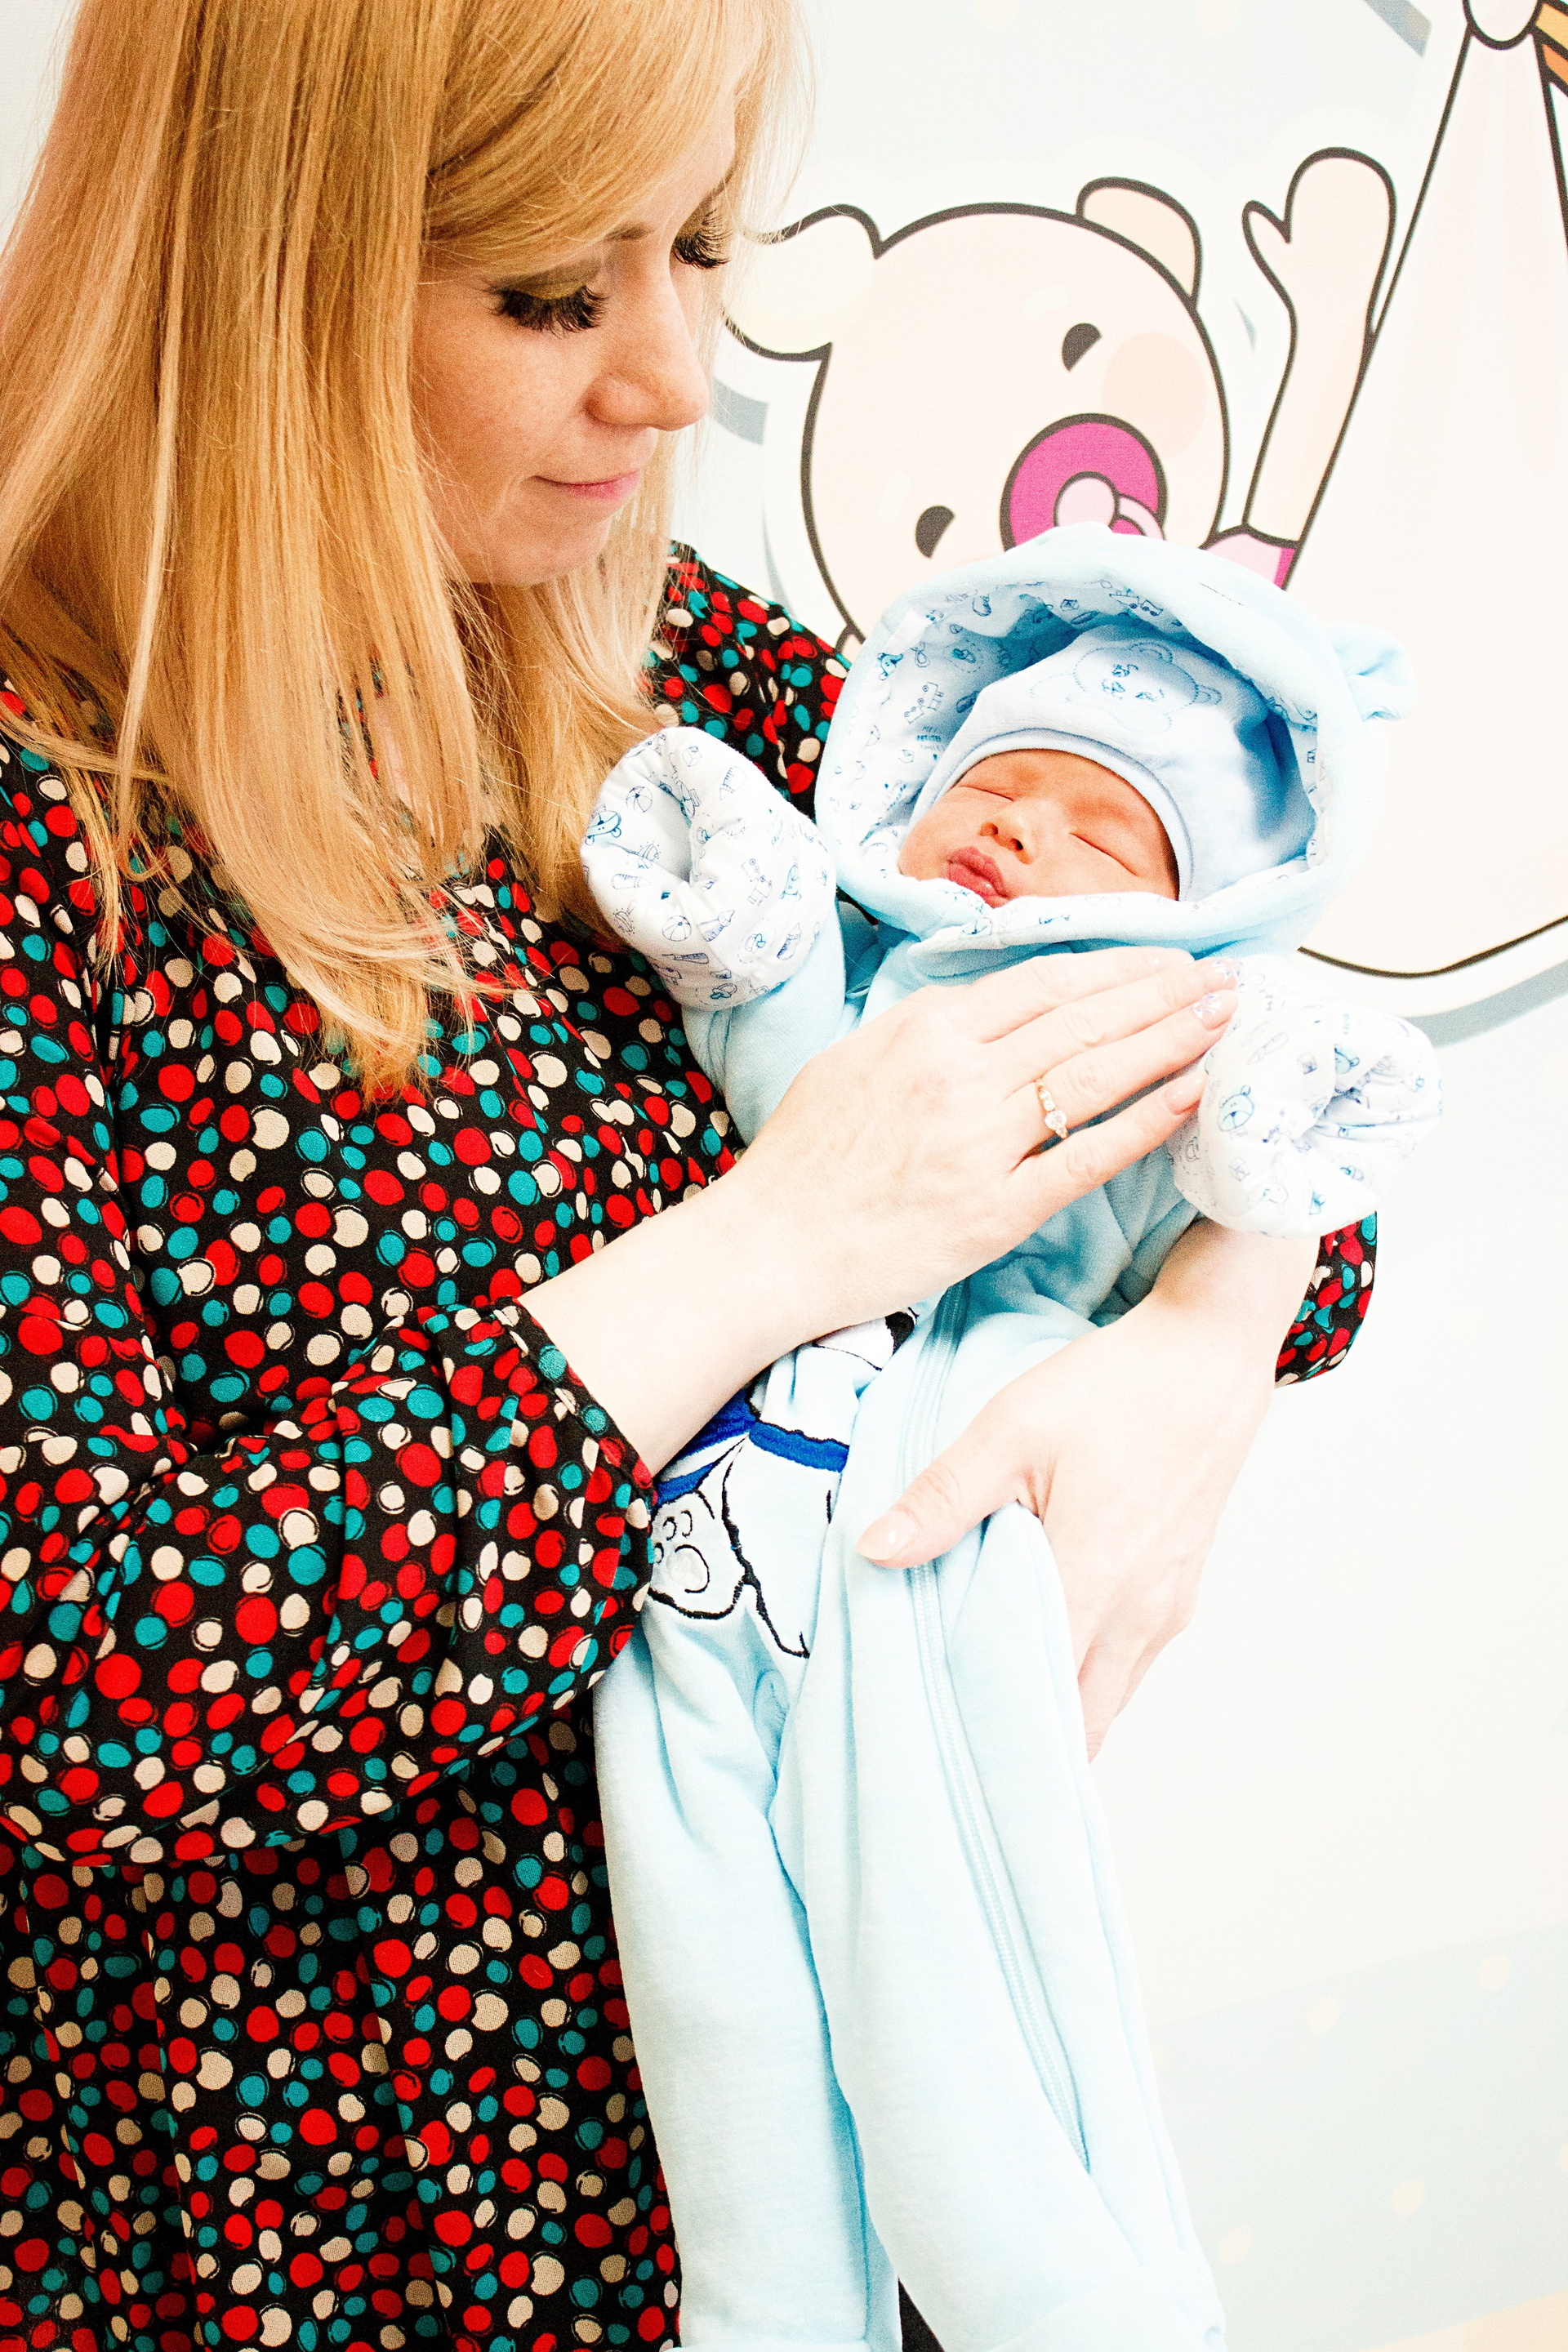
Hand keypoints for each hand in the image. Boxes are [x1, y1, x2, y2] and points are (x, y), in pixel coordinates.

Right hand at [726, 945, 1238, 1339]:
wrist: (771, 1243)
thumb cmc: (805, 1157)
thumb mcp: (856, 1059)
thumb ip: (927, 1030)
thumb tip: (992, 1006)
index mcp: (926, 1029)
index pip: (1047, 982)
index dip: (1119, 965)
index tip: (1168, 956)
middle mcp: (961, 1073)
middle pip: (1086, 1018)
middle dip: (1165, 991)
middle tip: (1225, 977)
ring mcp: (982, 1141)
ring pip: (1098, 1074)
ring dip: (1172, 1039)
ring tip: (1224, 1018)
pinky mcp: (997, 1208)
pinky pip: (1089, 1156)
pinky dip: (1148, 1121)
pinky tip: (1194, 1095)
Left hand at [858, 1221, 1316, 1756]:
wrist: (1209, 1357)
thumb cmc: (1114, 1389)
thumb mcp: (1010, 1429)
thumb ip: (944, 1498)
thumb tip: (873, 1553)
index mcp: (1094, 1584)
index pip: (1038, 1704)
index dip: (986, 1731)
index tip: (935, 1747)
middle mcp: (1140, 1617)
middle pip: (1077, 1724)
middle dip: (1020, 1740)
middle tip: (952, 1740)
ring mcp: (1167, 1609)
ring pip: (1106, 1698)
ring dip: (1055, 1710)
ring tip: (987, 1700)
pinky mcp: (1179, 1591)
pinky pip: (1127, 1664)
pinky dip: (1085, 1675)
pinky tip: (1038, 1646)